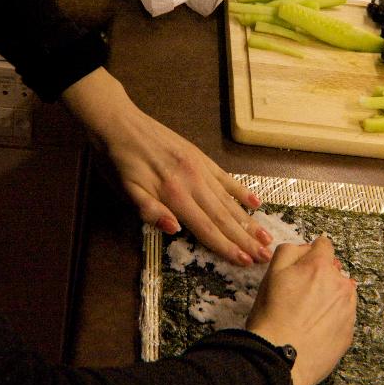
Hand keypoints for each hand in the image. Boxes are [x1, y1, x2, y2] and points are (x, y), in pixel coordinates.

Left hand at [62, 68, 273, 265]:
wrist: (118, 123)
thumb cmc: (117, 161)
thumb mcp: (124, 189)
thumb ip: (149, 210)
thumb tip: (175, 229)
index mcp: (173, 194)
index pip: (206, 227)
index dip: (226, 246)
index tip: (246, 262)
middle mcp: (193, 182)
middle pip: (224, 217)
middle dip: (246, 239)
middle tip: (266, 257)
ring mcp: (199, 168)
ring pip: (229, 200)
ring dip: (248, 220)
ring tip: (266, 236)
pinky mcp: (200, 157)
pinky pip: (225, 177)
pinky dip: (241, 191)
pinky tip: (255, 203)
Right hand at [246, 237, 356, 384]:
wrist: (281, 359)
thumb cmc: (271, 317)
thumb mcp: (270, 274)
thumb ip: (290, 251)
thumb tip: (305, 247)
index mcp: (319, 266)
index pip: (324, 244)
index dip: (311, 253)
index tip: (304, 265)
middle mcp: (340, 284)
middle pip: (333, 270)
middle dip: (320, 276)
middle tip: (300, 294)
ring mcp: (348, 309)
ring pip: (341, 292)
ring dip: (329, 296)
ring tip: (307, 315)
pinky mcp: (350, 331)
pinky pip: (343, 315)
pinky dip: (332, 317)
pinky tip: (314, 329)